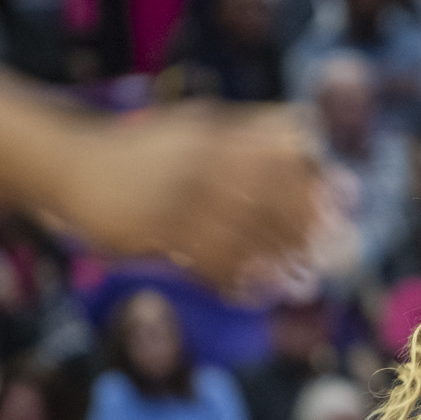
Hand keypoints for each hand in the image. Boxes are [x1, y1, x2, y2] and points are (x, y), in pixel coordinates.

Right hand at [52, 103, 325, 293]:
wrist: (72, 164)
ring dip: (277, 260)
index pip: (278, 152)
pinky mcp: (153, 229)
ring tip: (303, 281)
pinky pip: (205, 260)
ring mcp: (175, 195)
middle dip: (306, 227)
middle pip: (268, 194)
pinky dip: (235, 278)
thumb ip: (245, 132)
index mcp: (213, 132)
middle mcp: (199, 160)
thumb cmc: (142, 152)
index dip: (315, 179)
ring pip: (241, 232)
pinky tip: (255, 291)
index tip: (348, 201)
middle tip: (336, 253)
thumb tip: (306, 129)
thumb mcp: (194, 128)